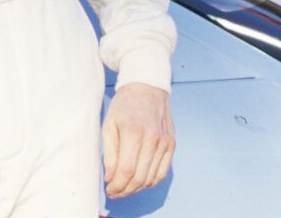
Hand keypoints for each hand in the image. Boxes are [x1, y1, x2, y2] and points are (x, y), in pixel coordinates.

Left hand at [103, 82, 174, 198]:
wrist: (147, 87)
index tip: (109, 190)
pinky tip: (140, 181)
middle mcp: (153, 139)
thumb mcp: (109, 124)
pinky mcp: (171, 145)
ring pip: (152, 178)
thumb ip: (109, 153)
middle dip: (125, 190)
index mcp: (134, 132)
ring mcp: (165, 143)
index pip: (126, 170)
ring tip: (125, 188)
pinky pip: (162, 172)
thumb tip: (111, 178)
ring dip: (137, 188)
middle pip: (140, 178)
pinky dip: (151, 181)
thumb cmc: (124, 105)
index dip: (117, 186)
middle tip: (115, 193)